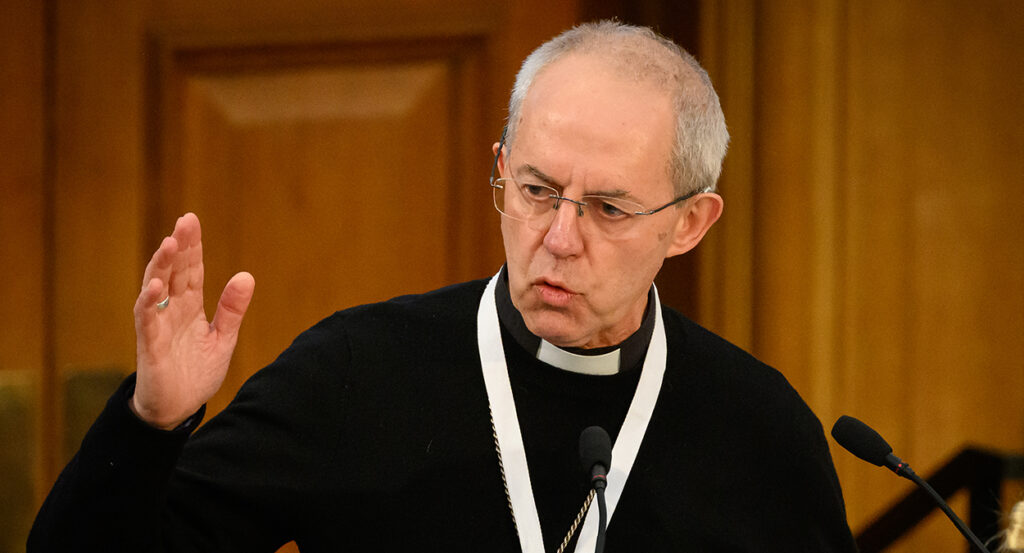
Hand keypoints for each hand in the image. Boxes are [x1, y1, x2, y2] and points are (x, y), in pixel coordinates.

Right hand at [130, 213, 254, 429]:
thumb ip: (232, 309)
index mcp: (189, 307)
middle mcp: (171, 311)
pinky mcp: (149, 347)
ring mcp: (158, 327)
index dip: (192, 247)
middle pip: (174, 273)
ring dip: (162, 266)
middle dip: (179, 247)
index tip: (191, 220)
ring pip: (156, 289)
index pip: (191, 271)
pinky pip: (146, 321)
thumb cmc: (196, 373)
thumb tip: (246, 275)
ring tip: (170, 243)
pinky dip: (150, 302)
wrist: (178, 410)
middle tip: (185, 221)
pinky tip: (156, 286)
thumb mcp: (223, 338)